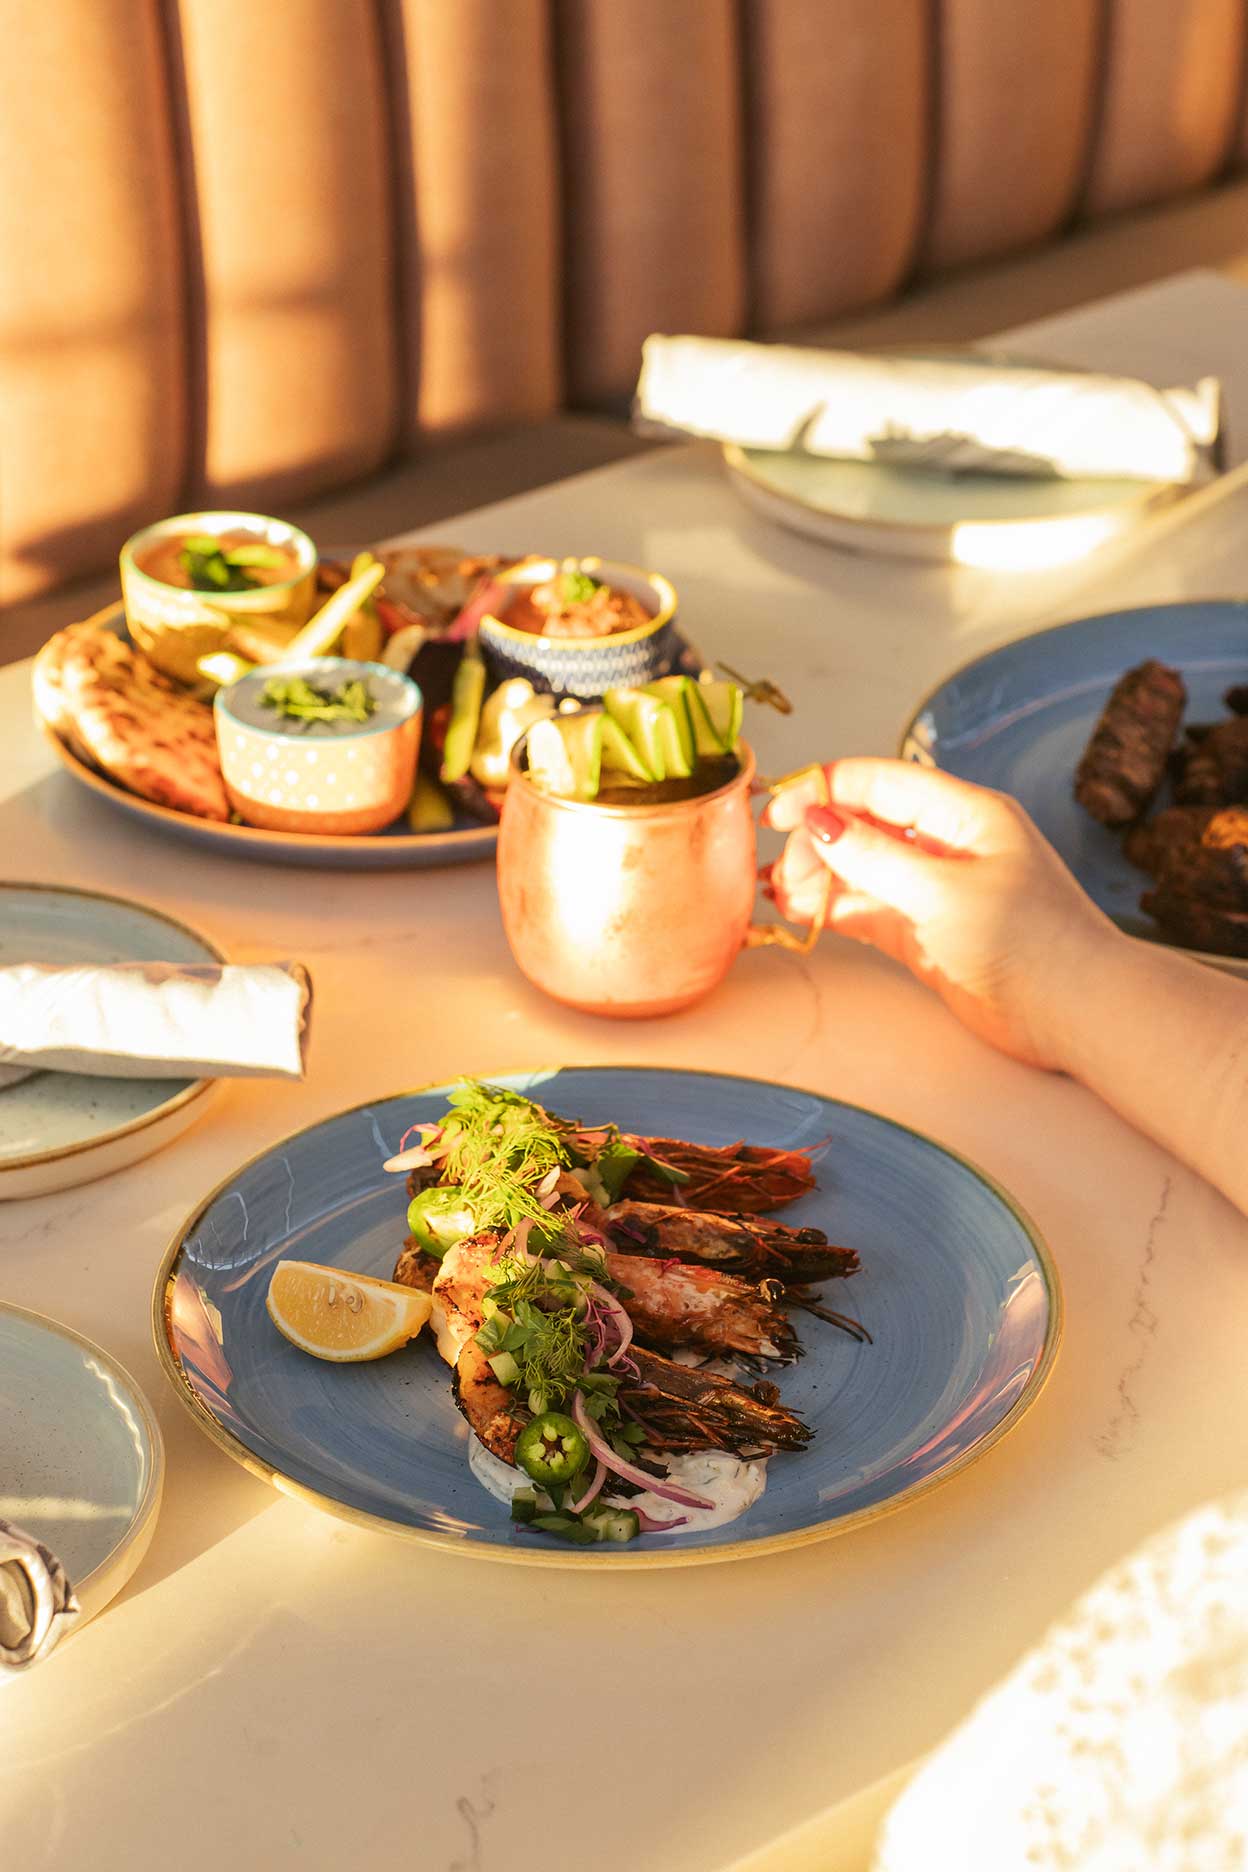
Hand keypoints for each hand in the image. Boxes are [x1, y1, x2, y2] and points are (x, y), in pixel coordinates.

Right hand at [765, 759, 1119, 1068]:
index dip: (823, 789)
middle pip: (865, 824)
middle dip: (819, 842)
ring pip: (863, 868)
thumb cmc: (1032, 944)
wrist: (1080, 1014)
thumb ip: (876, 857)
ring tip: (785, 896)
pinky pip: (870, 908)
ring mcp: (936, 890)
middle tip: (785, 872)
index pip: (879, 782)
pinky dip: (837, 908)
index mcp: (965, 814)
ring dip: (821, 877)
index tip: (779, 813)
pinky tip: (806, 912)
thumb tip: (817, 822)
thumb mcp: (944, 893)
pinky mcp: (927, 933)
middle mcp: (948, 844)